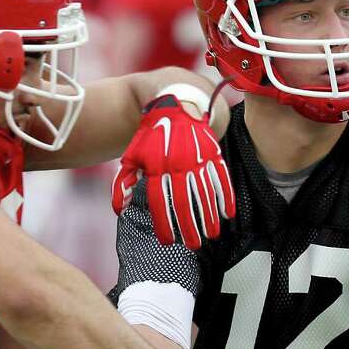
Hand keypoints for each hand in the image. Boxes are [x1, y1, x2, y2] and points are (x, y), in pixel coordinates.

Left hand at [111, 94, 235, 249]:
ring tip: (211, 234)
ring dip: (209, 216)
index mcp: (156, 167)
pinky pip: (220, 178)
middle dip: (189, 226)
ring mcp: (196, 158)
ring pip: (204, 193)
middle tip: (193, 245)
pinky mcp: (212, 152)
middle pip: (184, 201)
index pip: (159, 201)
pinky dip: (225, 196)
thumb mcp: (132, 155)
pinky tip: (227, 213)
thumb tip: (120, 209)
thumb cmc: (151, 135)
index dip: (164, 223)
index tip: (168, 241)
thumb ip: (124, 182)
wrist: (174, 104)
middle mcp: (177, 164)